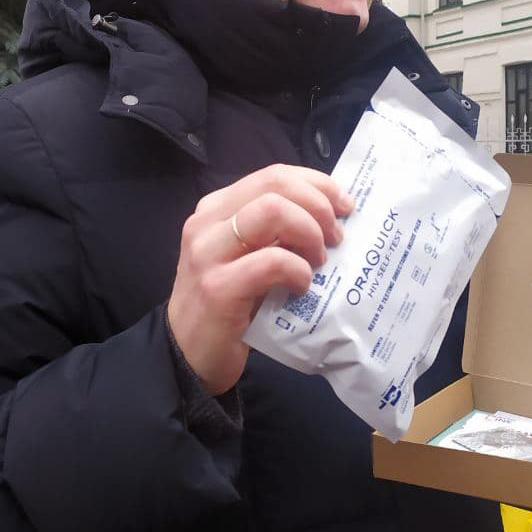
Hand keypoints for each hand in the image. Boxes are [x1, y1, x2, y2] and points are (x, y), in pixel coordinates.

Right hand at [167, 164, 353, 395]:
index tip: (344, 205)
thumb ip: (276, 232)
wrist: (188, 356)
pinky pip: (272, 261)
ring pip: (272, 211)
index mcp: (217, 208)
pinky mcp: (217, 288)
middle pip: (275, 185)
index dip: (316, 184)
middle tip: (337, 236)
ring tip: (319, 260)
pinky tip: (302, 288)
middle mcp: (207, 222)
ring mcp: (208, 253)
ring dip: (309, 232)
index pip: (273, 175)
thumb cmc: (229, 305)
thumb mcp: (249, 257)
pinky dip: (299, 271)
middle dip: (318, 205)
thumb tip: (331, 215)